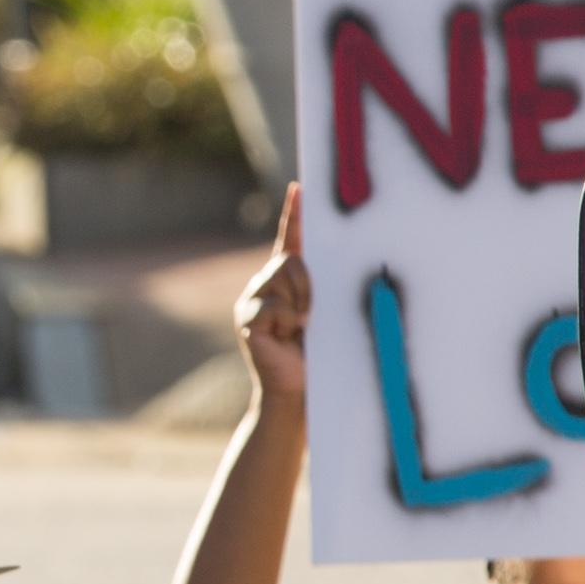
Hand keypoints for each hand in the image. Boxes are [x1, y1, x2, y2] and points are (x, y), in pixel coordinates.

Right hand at [234, 188, 307, 424]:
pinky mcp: (247, 320)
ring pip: (282, 277)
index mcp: (289, 282)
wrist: (300, 394)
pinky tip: (286, 338)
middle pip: (290, 260)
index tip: (301, 189)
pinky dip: (288, 320)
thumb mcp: (329, 313)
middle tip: (312, 316)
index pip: (291, 240)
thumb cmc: (322, 356)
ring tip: (301, 329)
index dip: (295, 214)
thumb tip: (336, 262)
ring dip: (301, 302)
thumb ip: (325, 287)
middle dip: (308, 283)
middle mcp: (266, 285)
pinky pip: (274, 305)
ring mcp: (253, 301)